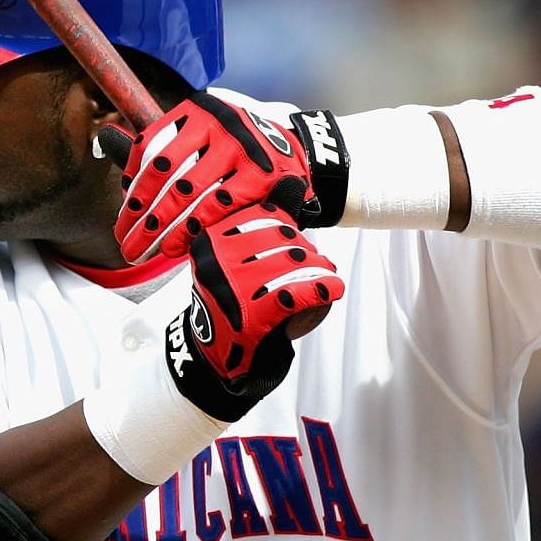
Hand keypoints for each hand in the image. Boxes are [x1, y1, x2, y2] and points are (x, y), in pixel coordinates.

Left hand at [113, 93, 315, 265]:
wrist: (299, 154)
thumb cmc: (236, 152)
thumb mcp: (200, 137)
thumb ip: (158, 146)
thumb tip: (107, 148)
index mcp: (195, 110)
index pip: (150, 147)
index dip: (132, 185)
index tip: (125, 215)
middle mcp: (217, 121)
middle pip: (165, 174)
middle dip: (141, 214)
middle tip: (126, 242)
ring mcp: (241, 146)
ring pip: (187, 193)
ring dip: (161, 227)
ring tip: (145, 250)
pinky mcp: (261, 174)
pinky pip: (217, 206)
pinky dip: (193, 229)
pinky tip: (178, 245)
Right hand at [164, 204, 343, 421]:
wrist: (216, 358)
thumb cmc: (230, 303)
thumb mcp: (229, 259)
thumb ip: (256, 225)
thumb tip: (290, 183)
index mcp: (210, 240)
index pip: (260, 215)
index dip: (284, 226)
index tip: (289, 240)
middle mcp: (218, 259)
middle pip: (280, 237)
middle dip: (304, 249)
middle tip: (312, 263)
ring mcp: (236, 286)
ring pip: (294, 261)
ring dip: (319, 268)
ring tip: (324, 276)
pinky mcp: (256, 314)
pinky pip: (301, 290)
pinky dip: (323, 287)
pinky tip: (330, 290)